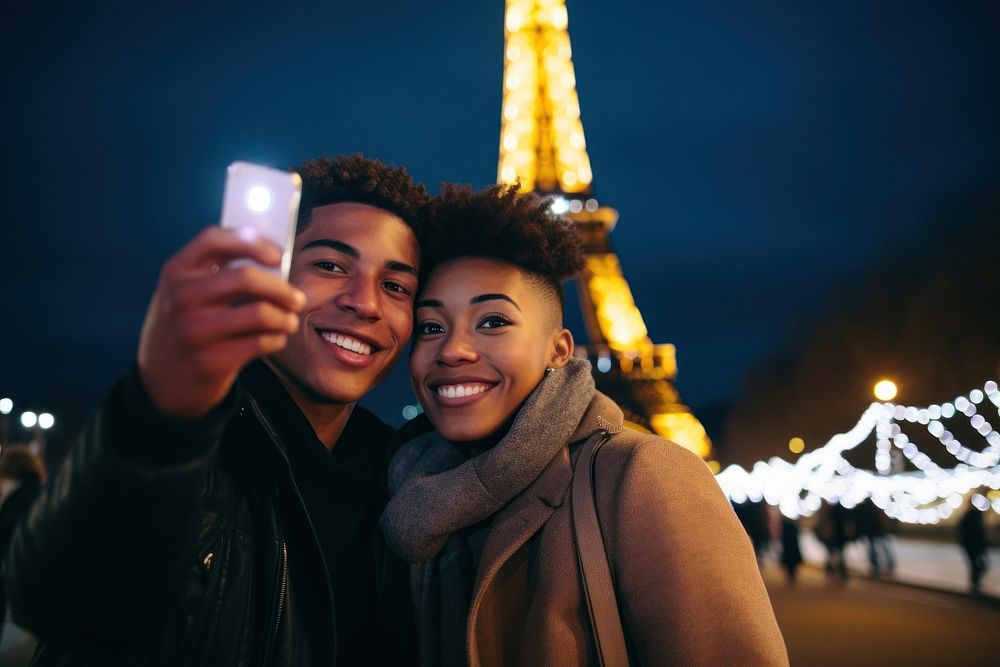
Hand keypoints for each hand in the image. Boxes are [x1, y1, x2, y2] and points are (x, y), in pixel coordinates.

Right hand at [137, 227, 305, 418]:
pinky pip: (262, 342)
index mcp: (176, 271)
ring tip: (288, 321)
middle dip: (282, 288)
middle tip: (297, 298)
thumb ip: (217, 272)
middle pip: (246, 277)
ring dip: (285, 318)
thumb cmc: (184, 328)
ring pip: (261, 313)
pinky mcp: (210, 361)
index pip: (213, 239)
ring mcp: (194, 330)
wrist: (160, 382)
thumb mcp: (184, 293)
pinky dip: (277, 339)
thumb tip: (275, 262)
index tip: (278, 255)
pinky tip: (275, 339)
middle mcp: (182, 297)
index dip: (251, 242)